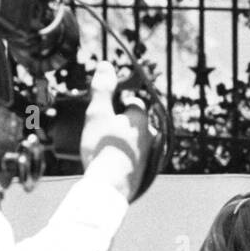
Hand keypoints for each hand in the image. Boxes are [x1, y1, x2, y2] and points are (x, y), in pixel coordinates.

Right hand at [80, 61, 152, 199]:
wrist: (110, 187)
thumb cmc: (102, 147)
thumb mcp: (98, 113)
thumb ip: (103, 89)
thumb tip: (105, 64)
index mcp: (142, 119)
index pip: (133, 104)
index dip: (119, 106)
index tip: (107, 113)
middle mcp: (152, 136)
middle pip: (136, 124)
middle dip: (123, 125)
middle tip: (104, 132)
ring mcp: (151, 156)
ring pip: (137, 143)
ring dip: (125, 143)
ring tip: (107, 151)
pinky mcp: (147, 174)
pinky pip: (136, 160)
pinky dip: (126, 160)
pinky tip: (113, 165)